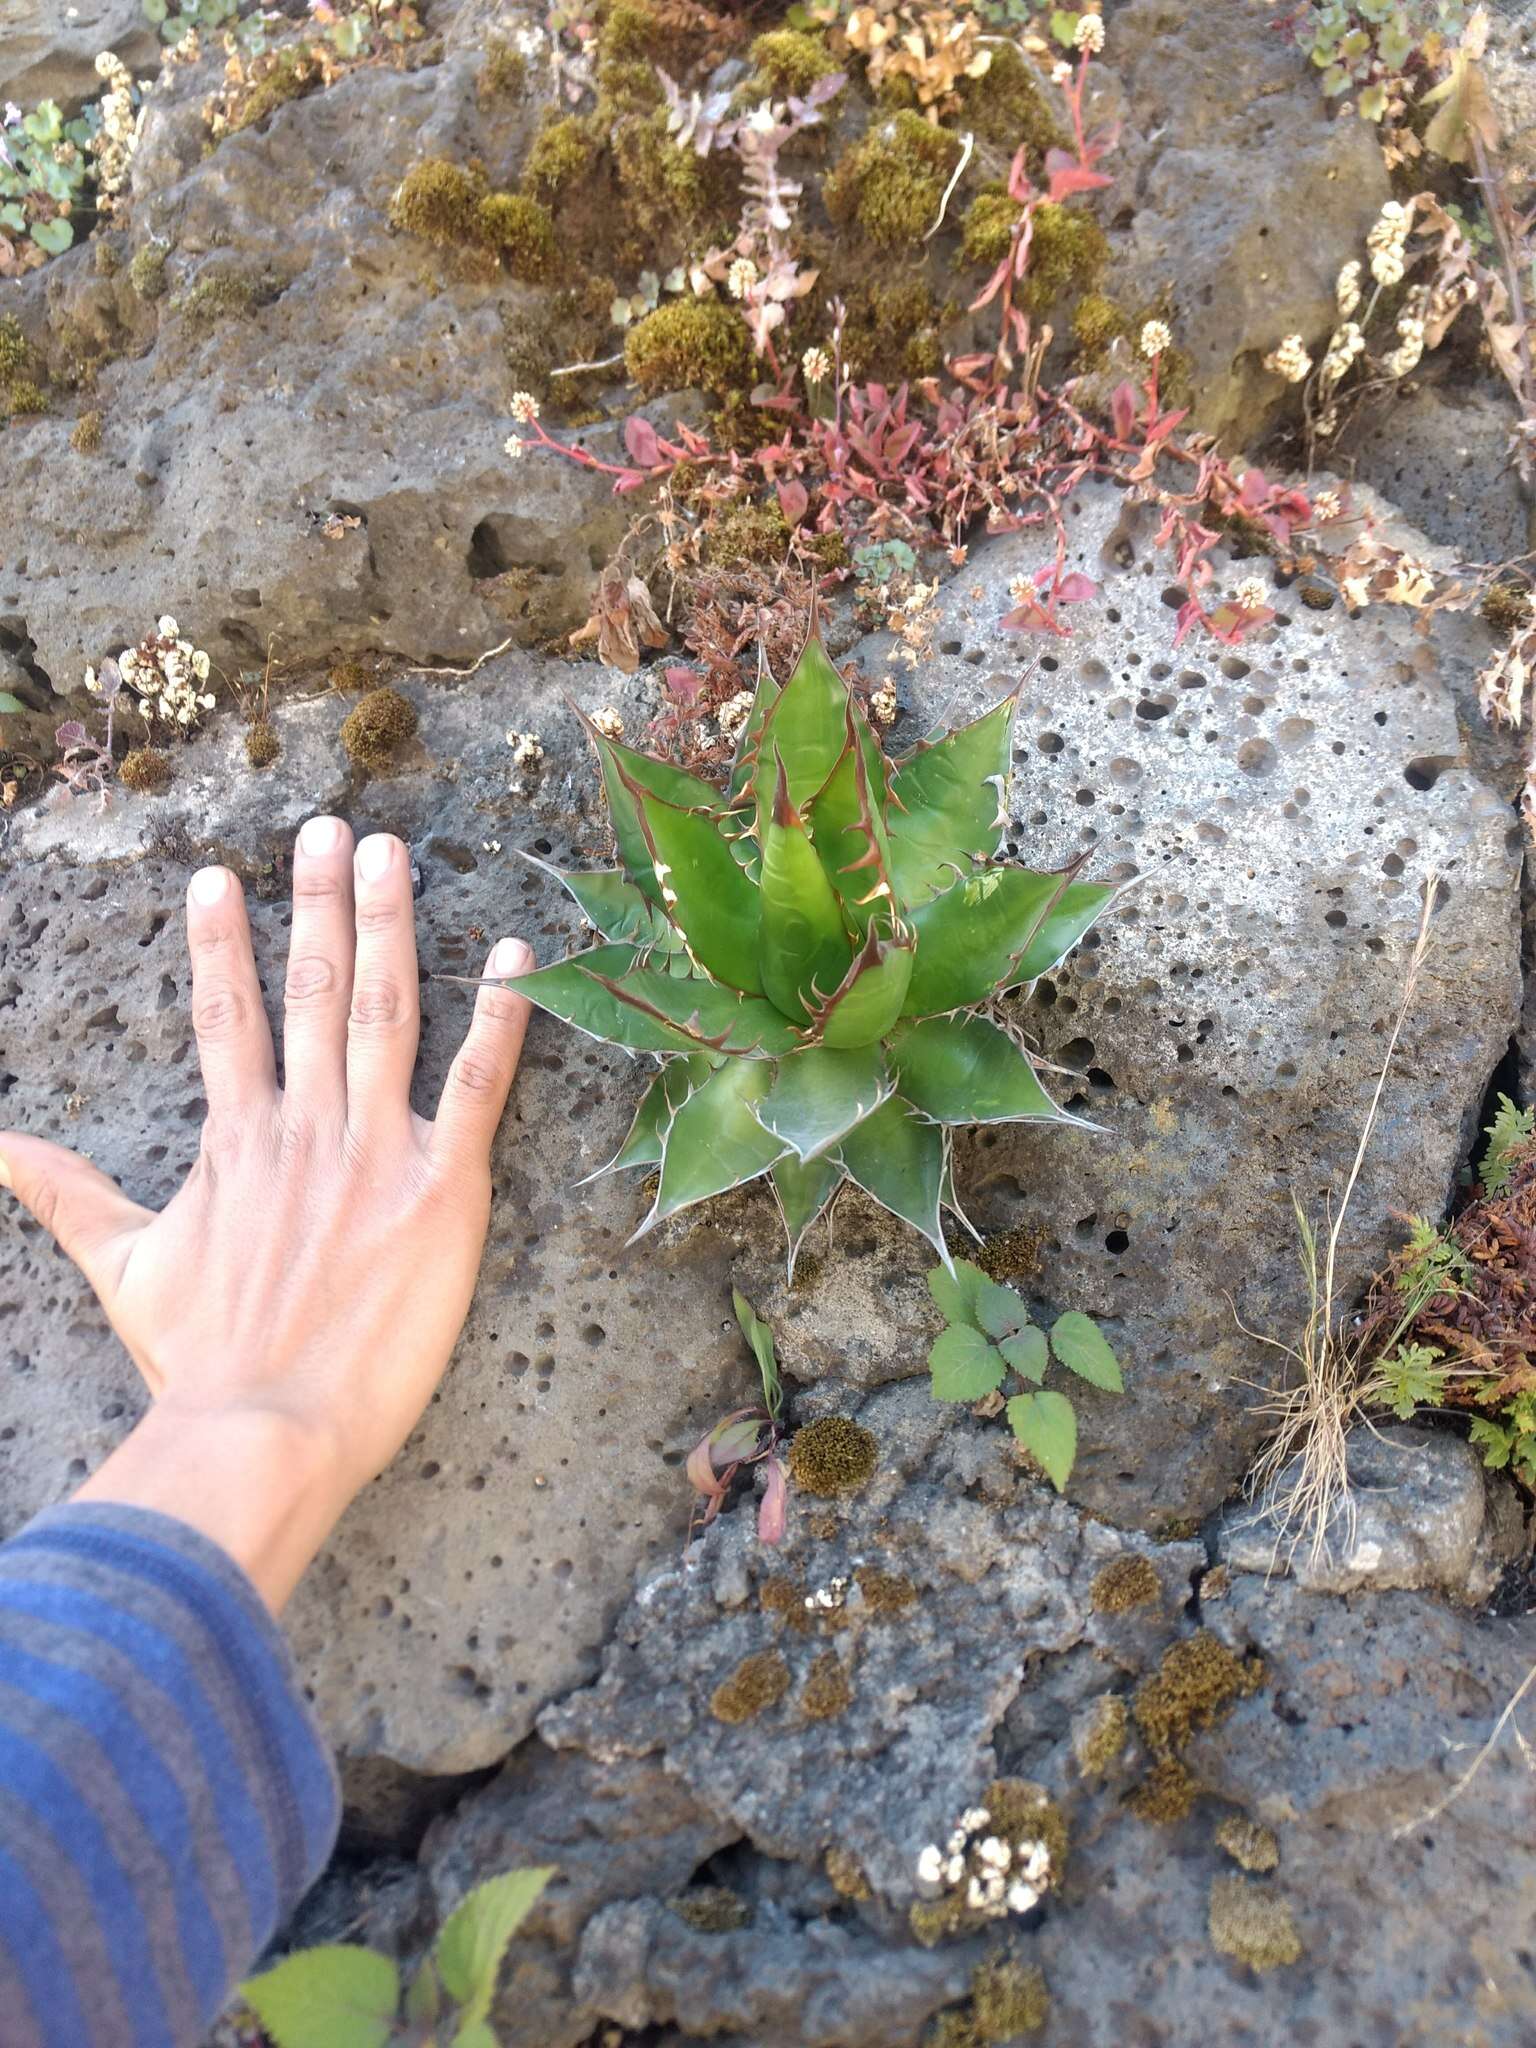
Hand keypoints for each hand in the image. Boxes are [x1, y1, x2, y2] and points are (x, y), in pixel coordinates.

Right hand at [0, 817, 531, 1609]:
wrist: (261, 1427)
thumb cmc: (199, 1361)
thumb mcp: (122, 1269)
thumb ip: (67, 1197)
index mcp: (236, 1139)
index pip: (226, 1016)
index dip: (222, 943)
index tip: (221, 876)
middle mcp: (304, 1125)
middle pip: (310, 987)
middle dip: (320, 901)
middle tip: (331, 824)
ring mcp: (374, 1148)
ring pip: (384, 1010)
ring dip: (391, 926)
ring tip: (394, 852)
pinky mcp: (443, 1186)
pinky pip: (479, 1085)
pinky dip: (503, 1018)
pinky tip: (521, 955)